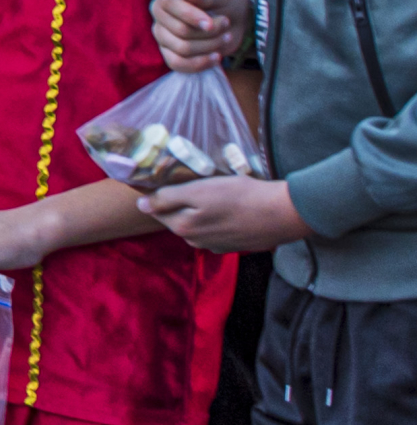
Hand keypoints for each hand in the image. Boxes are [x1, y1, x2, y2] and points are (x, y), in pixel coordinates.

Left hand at [140, 174, 310, 253]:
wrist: (283, 213)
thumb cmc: (239, 197)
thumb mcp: (198, 191)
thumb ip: (166, 199)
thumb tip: (140, 205)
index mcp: (183, 228)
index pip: (158, 210)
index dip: (159, 194)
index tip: (165, 179)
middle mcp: (196, 241)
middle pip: (178, 218)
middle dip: (180, 203)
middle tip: (193, 183)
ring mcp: (217, 246)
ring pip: (198, 225)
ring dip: (200, 212)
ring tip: (214, 193)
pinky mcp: (236, 245)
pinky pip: (217, 230)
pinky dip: (218, 219)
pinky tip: (229, 208)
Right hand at [155, 0, 250, 73]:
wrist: (233, 16)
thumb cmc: (223, 0)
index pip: (171, 6)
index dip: (191, 16)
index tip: (211, 23)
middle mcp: (160, 16)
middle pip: (180, 31)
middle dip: (209, 32)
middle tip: (226, 23)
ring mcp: (163, 36)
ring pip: (182, 49)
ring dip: (210, 45)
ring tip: (226, 37)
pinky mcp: (170, 53)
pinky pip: (178, 64)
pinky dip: (200, 63)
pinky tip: (216, 57)